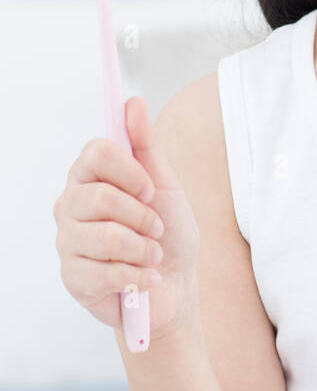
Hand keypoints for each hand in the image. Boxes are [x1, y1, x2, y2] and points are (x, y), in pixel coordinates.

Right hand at [54, 96, 199, 338]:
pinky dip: (140, 276)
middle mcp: (70, 206)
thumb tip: (134, 103)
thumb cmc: (167, 234)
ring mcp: (68, 243)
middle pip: (102, 196)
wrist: (174, 287)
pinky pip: (109, 271)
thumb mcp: (165, 186)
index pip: (96, 152)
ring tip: (151, 255)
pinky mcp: (73, 279)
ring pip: (109, 236)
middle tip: (155, 229)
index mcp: (89, 178)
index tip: (149, 189)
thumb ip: (146, 146)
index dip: (130, 171)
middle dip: (144, 217)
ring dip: (145, 249)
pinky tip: (143, 277)